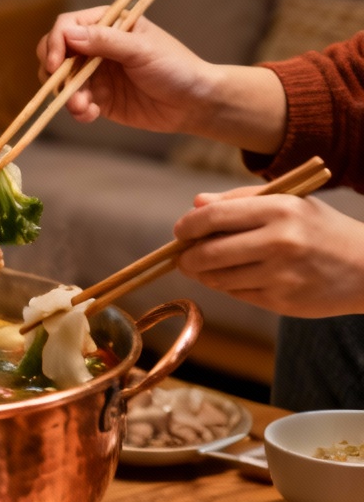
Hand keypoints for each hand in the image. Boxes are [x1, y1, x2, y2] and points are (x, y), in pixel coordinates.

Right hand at [36, 7, 286, 153]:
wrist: (193, 104)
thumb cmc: (175, 67)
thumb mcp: (141, 50)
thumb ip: (105, 41)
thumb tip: (69, 34)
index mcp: (109, 24)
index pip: (68, 26)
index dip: (56, 43)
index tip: (55, 64)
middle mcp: (97, 46)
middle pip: (56, 53)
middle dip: (55, 73)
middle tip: (62, 89)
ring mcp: (96, 73)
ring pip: (63, 81)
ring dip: (67, 95)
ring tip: (83, 108)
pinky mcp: (98, 98)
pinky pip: (75, 102)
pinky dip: (77, 110)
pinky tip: (91, 115)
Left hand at [172, 188, 363, 316]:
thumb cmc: (320, 229)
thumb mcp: (289, 202)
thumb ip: (239, 200)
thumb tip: (196, 204)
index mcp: (280, 209)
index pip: (214, 216)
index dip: (188, 225)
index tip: (180, 231)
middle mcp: (279, 242)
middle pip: (209, 252)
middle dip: (186, 256)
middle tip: (182, 255)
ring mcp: (280, 275)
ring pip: (218, 278)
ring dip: (202, 273)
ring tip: (202, 266)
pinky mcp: (282, 301)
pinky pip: (237, 294)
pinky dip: (226, 286)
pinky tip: (232, 277)